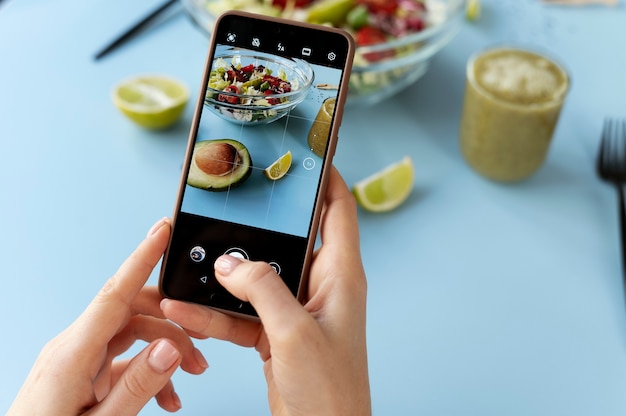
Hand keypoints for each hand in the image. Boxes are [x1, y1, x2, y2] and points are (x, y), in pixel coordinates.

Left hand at [8, 218, 208, 414]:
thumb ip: (137, 385)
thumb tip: (169, 348)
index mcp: (72, 356)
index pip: (114, 294)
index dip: (142, 258)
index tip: (162, 231)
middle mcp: (73, 348)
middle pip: (132, 311)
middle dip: (172, 320)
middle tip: (202, 339)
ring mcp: (76, 358)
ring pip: (132, 332)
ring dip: (166, 346)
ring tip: (191, 373)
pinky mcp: (81, 370)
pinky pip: (122, 355)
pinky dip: (148, 367)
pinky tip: (166, 393)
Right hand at [161, 167, 370, 415]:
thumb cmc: (330, 391)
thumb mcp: (294, 332)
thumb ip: (262, 290)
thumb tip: (229, 263)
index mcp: (340, 275)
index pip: (338, 211)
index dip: (326, 179)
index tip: (304, 155)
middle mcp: (321, 286)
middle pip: (289, 240)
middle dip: (258, 225)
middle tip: (231, 201)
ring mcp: (296, 310)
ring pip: (258, 278)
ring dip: (226, 276)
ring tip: (192, 263)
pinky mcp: (276, 333)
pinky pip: (242, 313)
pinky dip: (216, 312)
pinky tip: (187, 310)